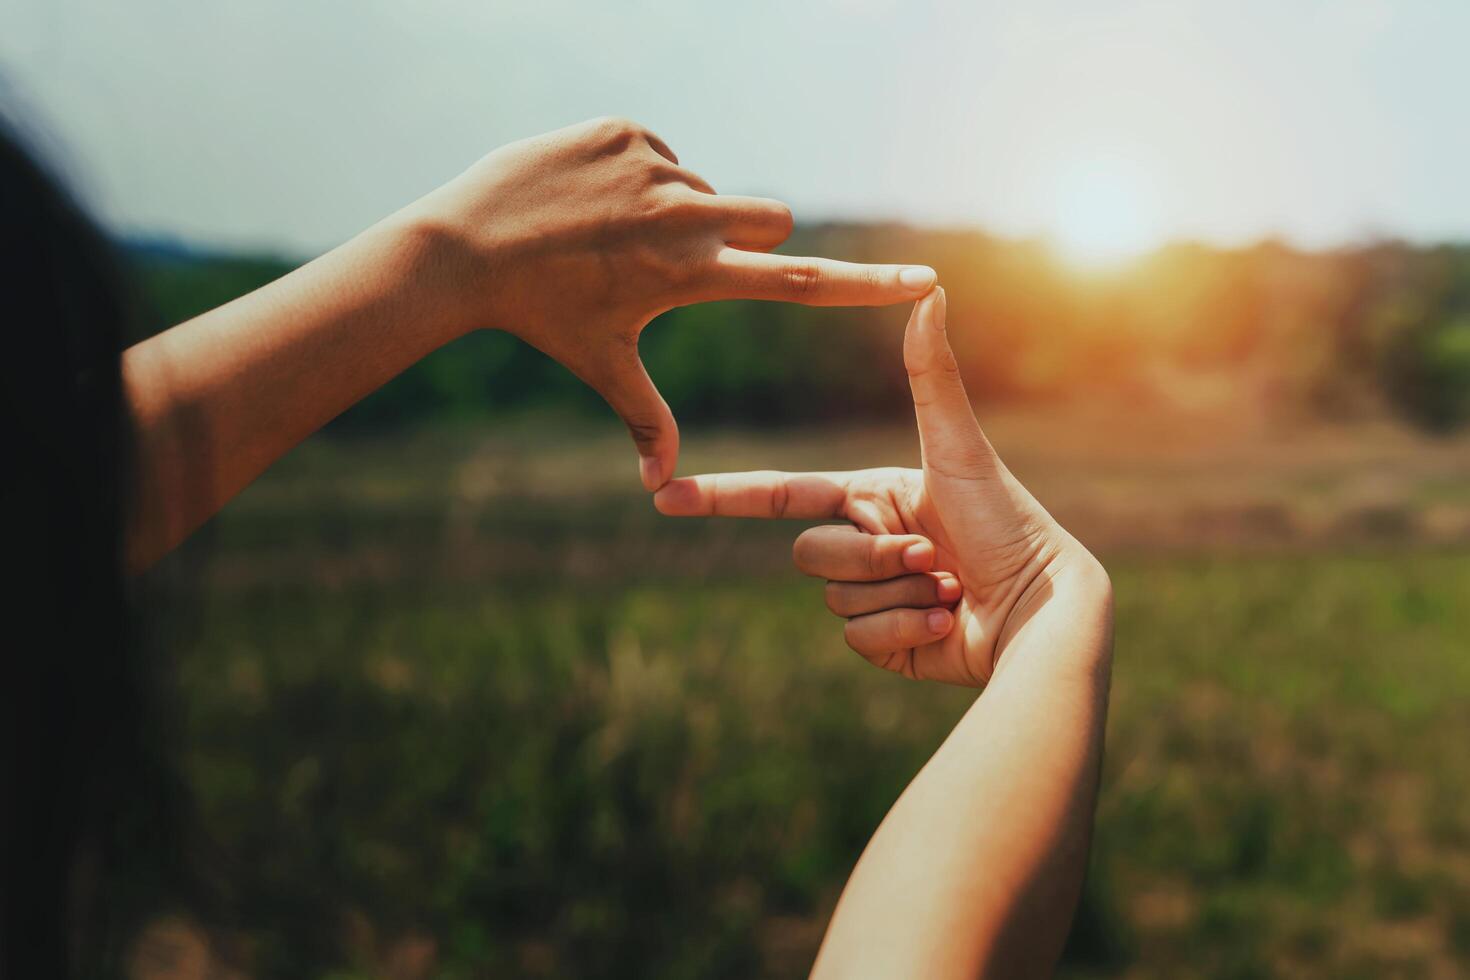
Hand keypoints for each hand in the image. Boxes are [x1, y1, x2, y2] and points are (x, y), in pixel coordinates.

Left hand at [405, 116, 936, 489]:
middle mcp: (685, 214)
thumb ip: (647, 421)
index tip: (923, 278)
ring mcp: (655, 165)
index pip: (800, 281)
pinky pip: (662, 154)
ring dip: (679, 209)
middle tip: (673, 258)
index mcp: (690, 273)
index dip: (868, 284)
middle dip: (744, 237)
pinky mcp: (625, 130)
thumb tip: (662, 489)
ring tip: (610, 233)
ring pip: (705, 188)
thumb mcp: (603, 364)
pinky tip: (590, 199)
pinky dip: (640, 177)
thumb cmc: (540, 314)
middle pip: (767, 219)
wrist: (464, 247)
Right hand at [653, 288, 1108, 685]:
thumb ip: (931, 374)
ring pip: (835, 598)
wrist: (1043, 610)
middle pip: (811, 553)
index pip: (782, 495)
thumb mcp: (958, 448)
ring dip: (896, 594)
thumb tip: (930, 289)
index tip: (663, 494)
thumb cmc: (1008, 521)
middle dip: (871, 556)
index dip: (721, 496)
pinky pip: (858, 639)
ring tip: (950, 586)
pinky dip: (903, 631)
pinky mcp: (886, 645)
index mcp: (872, 498)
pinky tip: (947, 623)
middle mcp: (868, 545)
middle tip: (930, 556)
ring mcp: (873, 598)